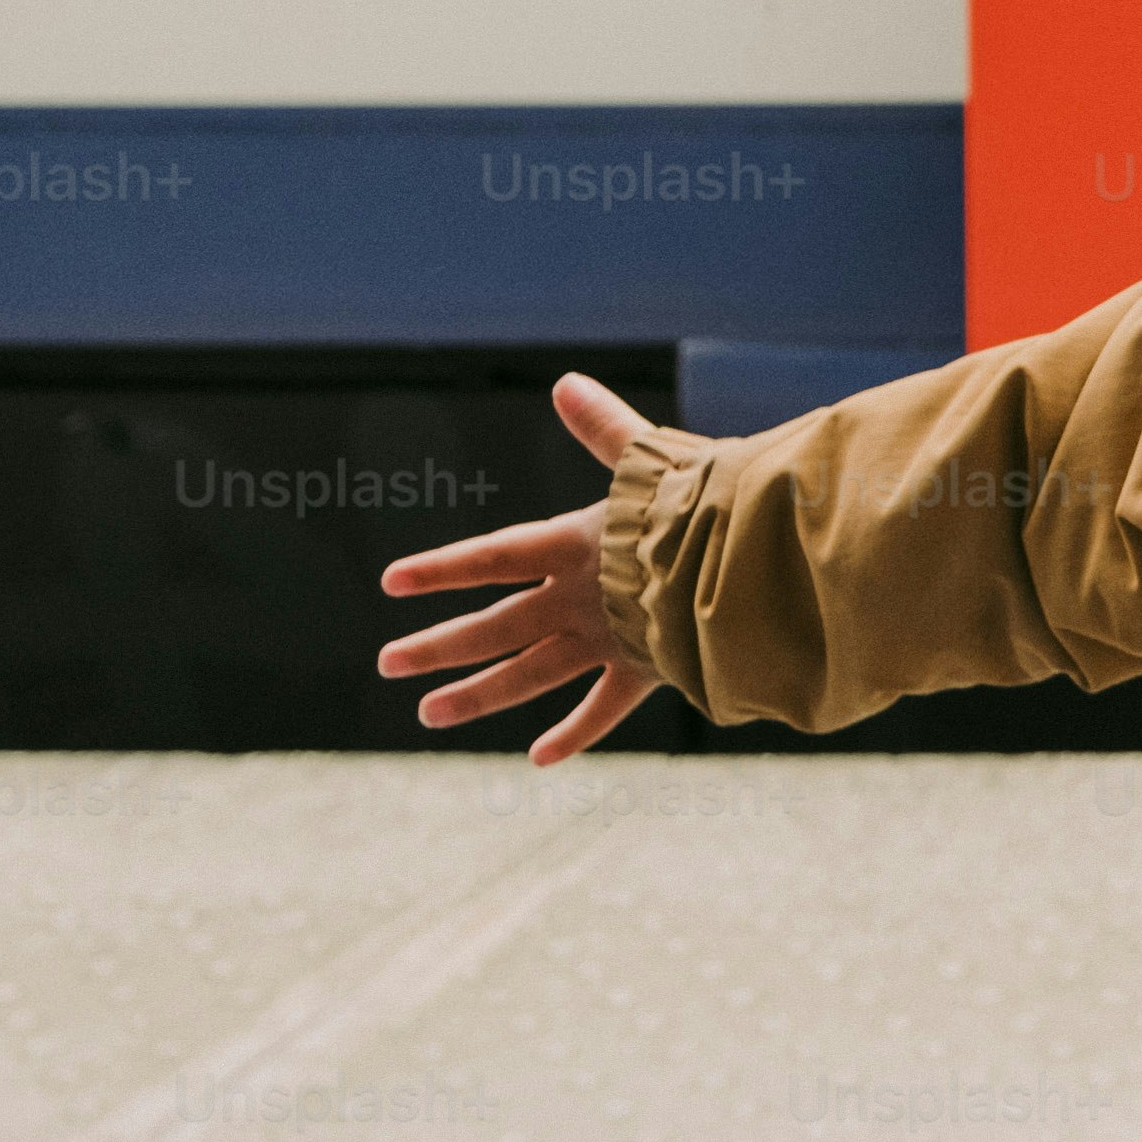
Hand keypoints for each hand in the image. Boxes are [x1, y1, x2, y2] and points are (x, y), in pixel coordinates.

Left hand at [374, 369, 673, 764]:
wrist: (752, 565)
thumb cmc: (709, 502)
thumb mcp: (654, 457)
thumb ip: (606, 428)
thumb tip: (565, 383)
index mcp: (576, 544)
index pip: (493, 556)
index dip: (441, 568)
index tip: (390, 584)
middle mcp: (578, 598)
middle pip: (495, 626)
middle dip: (438, 646)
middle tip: (388, 665)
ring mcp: (607, 639)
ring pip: (528, 674)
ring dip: (477, 695)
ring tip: (428, 715)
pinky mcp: (646, 668)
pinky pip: (601, 709)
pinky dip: (572, 734)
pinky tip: (538, 758)